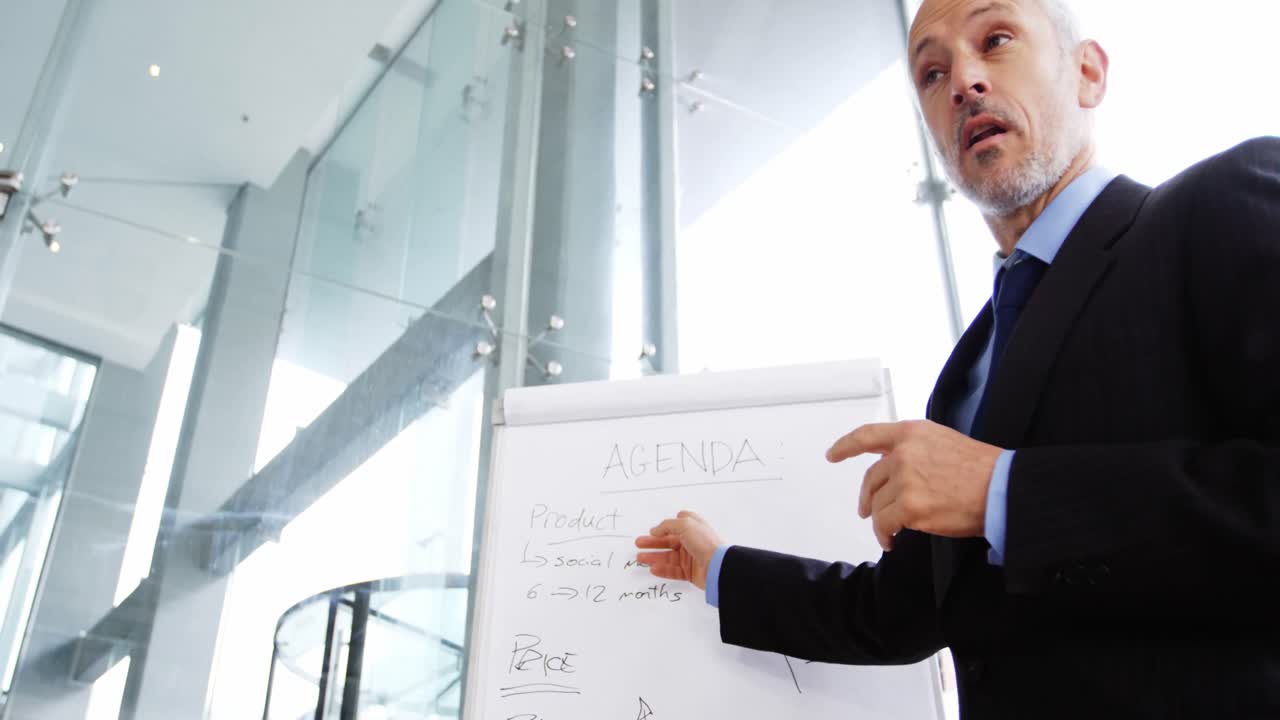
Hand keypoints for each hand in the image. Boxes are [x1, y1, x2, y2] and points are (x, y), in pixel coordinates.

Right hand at [634, 510, 722, 589]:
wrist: (718, 566)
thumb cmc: (705, 542)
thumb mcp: (685, 525)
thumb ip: (667, 525)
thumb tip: (656, 530)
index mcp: (694, 528)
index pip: (678, 525)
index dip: (665, 527)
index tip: (653, 530)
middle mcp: (692, 542)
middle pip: (668, 542)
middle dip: (653, 543)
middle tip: (639, 544)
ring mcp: (691, 558)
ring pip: (668, 557)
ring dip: (654, 557)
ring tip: (640, 558)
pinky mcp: (690, 572)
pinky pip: (673, 571)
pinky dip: (663, 569)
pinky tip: (653, 568)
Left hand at [826, 420, 1002, 551]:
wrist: (1002, 489)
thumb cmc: (981, 470)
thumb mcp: (943, 442)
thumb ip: (914, 450)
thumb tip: (895, 468)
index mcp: (912, 433)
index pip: (868, 435)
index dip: (846, 446)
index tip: (833, 455)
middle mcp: (904, 453)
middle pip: (871, 478)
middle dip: (867, 498)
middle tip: (868, 511)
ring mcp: (906, 479)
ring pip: (877, 504)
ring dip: (881, 521)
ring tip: (890, 531)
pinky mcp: (910, 506)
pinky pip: (885, 523)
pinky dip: (885, 535)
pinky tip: (891, 541)